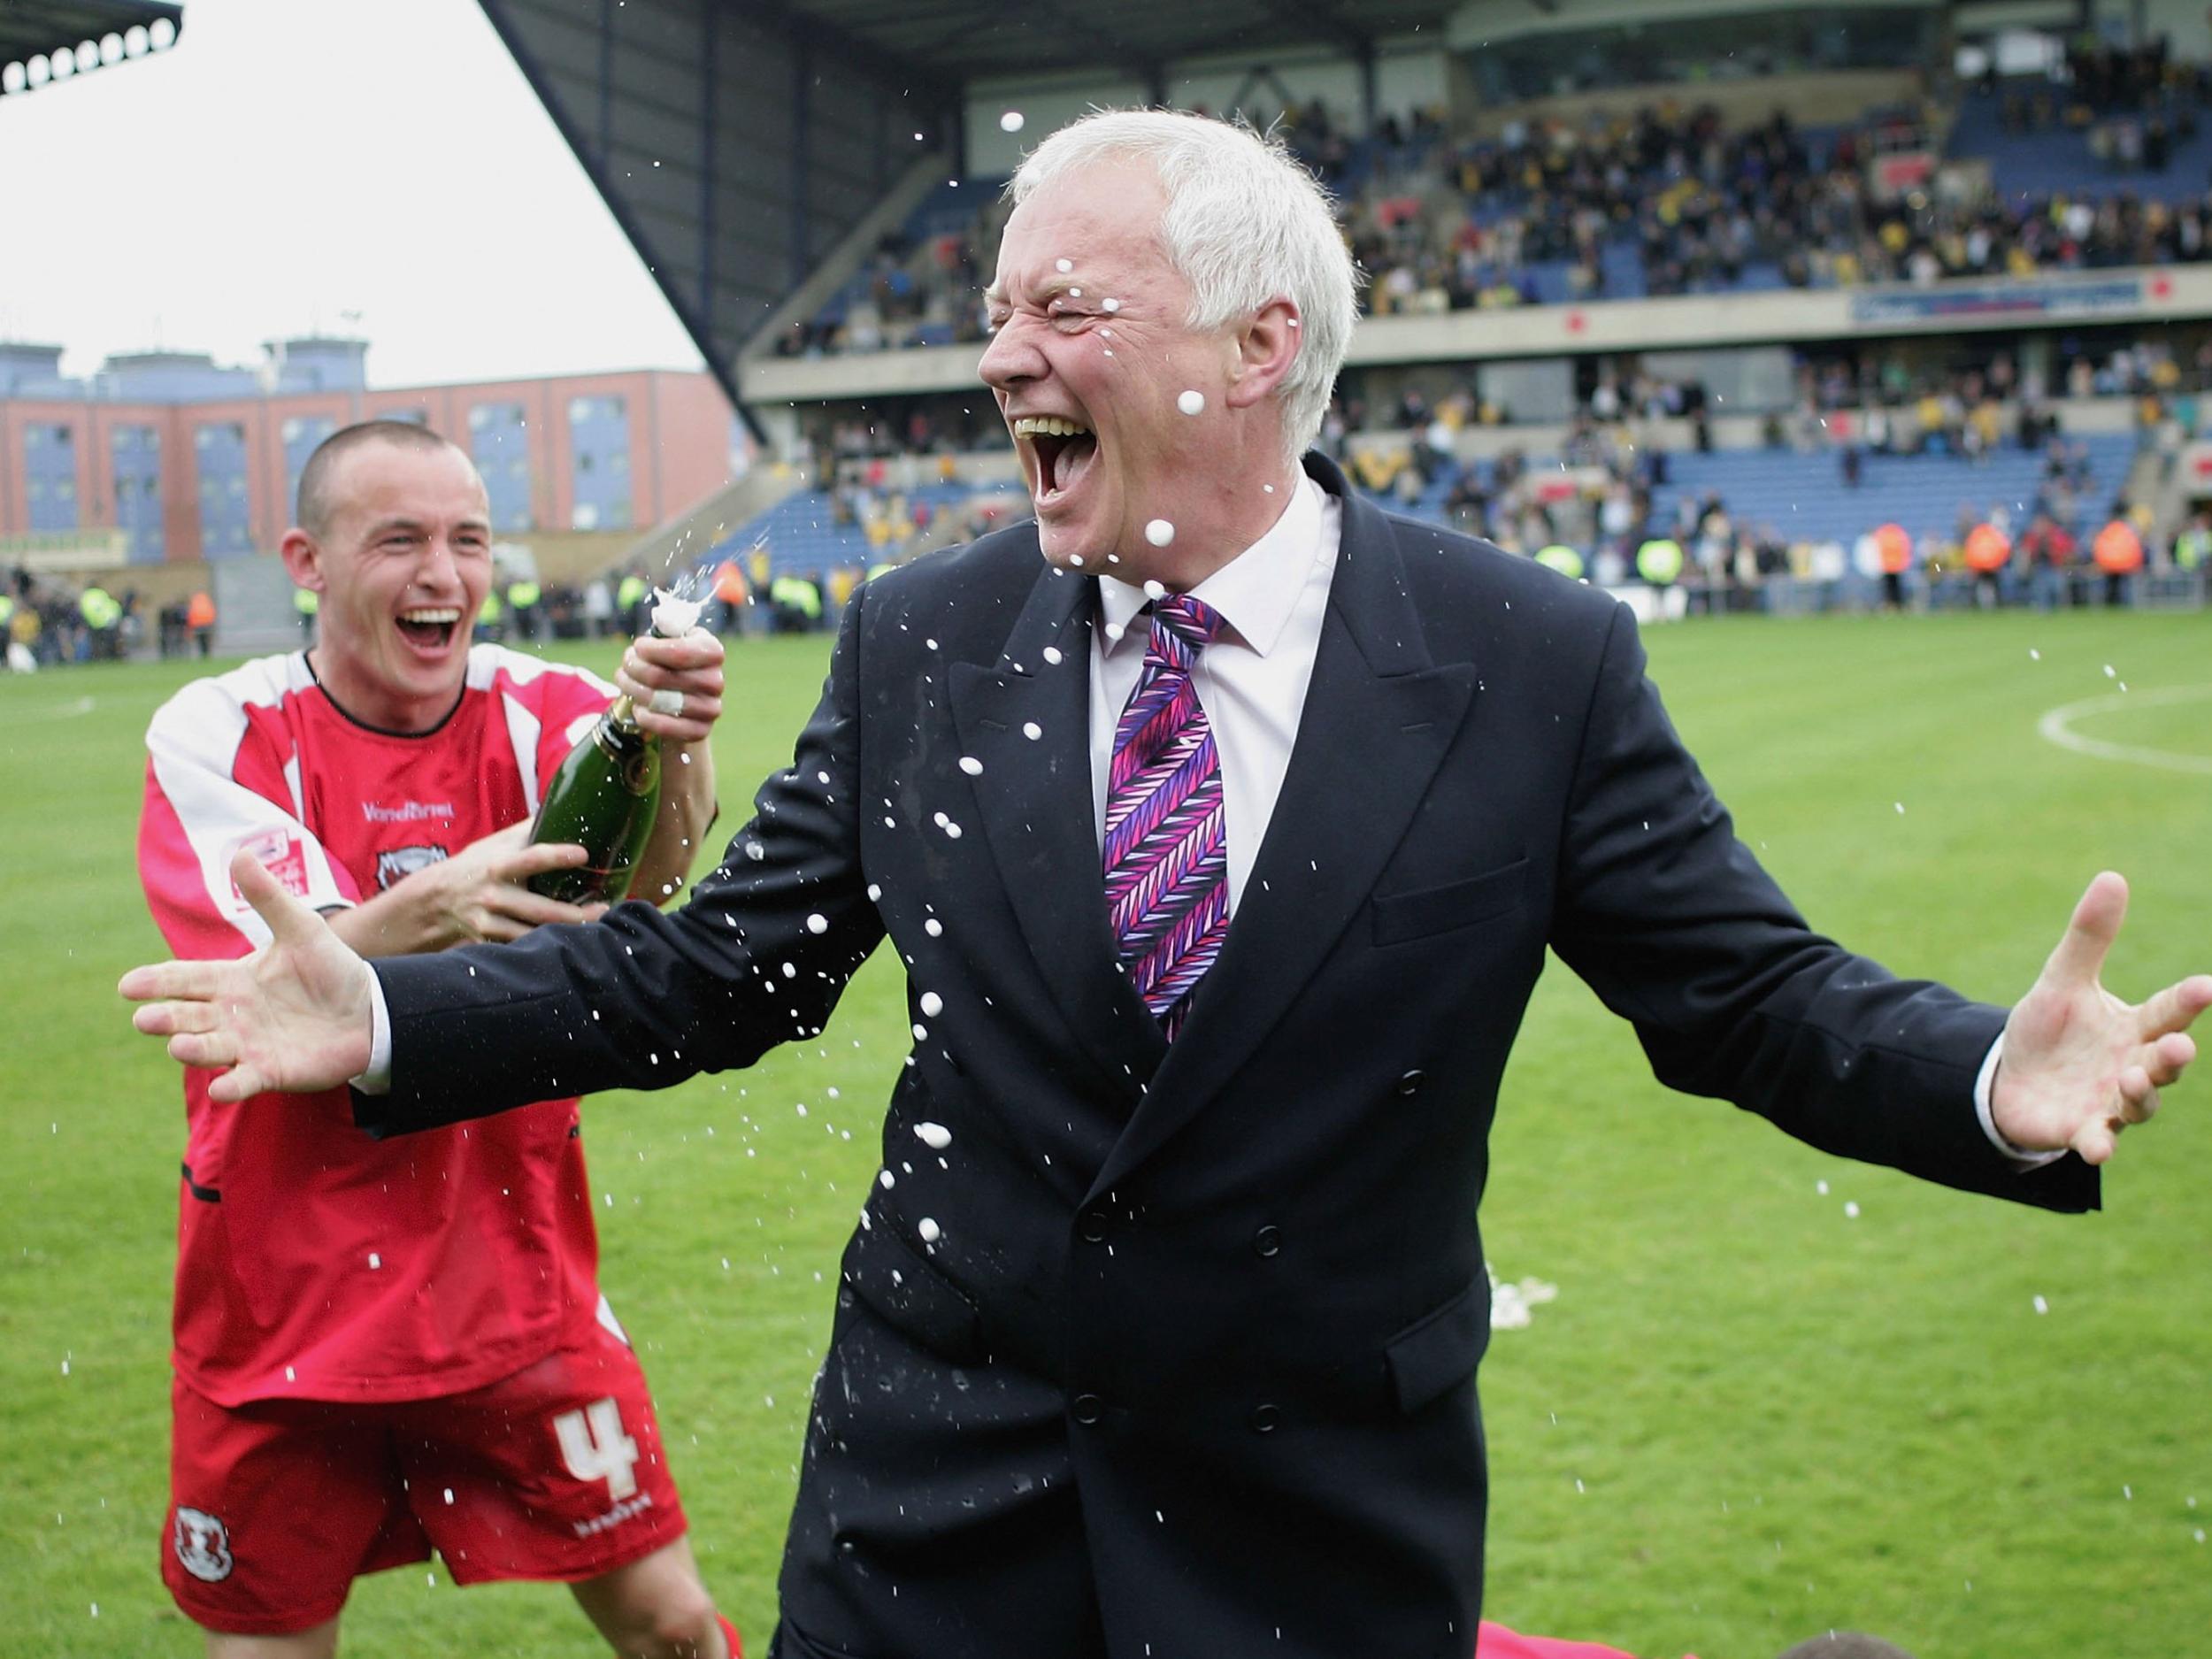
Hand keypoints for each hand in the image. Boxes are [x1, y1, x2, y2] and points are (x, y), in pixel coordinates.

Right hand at [121, 850, 377, 1101]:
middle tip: (144, 1018)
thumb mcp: (301, 929)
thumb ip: (269, 897)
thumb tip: (241, 852)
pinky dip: (231, 1086)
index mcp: (232, 980)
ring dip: (192, 1050)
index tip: (127, 985)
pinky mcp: (271, 1072)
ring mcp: (248, 1045)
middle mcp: (232, 1015)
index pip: (186, 979)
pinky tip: (219, 1089)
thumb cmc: (330, 969)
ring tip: (178, 1045)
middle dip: (165, 1018)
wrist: (370, 1010)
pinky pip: (245, 1082)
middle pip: (188, 1017)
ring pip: (209, 1049)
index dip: (157, 982)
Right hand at [378, 821, 602, 950]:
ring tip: (597, 929)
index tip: (584, 854)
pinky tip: (569, 945)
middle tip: (605, 909)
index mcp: (498, 866)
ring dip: (567, 935)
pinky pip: (521, 948)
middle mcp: (495, 895)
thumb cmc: (470, 868)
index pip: (530, 858)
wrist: (429, 903)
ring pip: (535, 935)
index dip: (557, 856)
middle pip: (542, 910)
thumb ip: (523, 833)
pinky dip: (545, 947)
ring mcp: (490, 922)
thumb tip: (557, 806)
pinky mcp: (489, 942)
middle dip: (576, 914)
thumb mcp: (490, 846)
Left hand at [618, 626, 725, 743]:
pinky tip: (638, 708)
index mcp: (712, 652)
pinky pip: (664, 725)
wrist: (685, 701)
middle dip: (633, 668)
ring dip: (632, 690)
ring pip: (656, 700)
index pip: (680, 652)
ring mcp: (711, 708)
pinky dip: (644, 716)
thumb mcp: (673, 641)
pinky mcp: (701, 731)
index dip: (651, 650)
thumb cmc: (673, 664)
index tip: (638, 647)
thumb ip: (668, 629)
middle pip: (659, 676)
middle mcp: (716, 681)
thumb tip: (663, 617)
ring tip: (625, 682)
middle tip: (626, 665)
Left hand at [1990, 872, 2211, 1163]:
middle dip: (2173, 1058)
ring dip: (2141, 1094)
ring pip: (2140, 1103)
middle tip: (2177, 1047)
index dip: (2188, 1001)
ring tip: (2132, 1079)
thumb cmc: (2050, 1030)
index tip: (2208, 986)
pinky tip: (2098, 1147)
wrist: (2012, 1080)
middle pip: (2163, 1063)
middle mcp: (2133, 1066)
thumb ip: (2089, 937)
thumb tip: (2112, 877)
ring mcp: (2110, 1102)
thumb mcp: (2062, 980)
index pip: (2168, 1012)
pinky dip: (2099, 1143)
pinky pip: (2097, 1140)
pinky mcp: (2082, 1129)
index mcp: (2134, 1028)